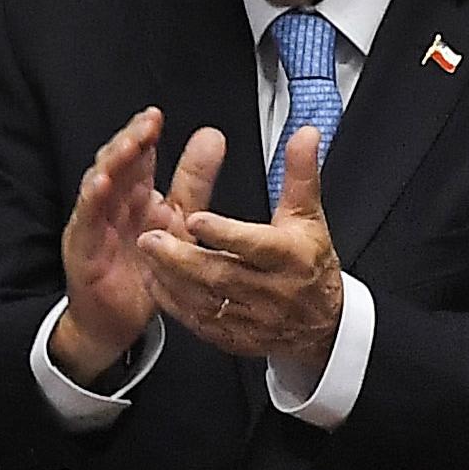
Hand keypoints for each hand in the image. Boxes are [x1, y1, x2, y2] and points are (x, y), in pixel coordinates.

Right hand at [51, 107, 183, 381]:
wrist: (115, 320)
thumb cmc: (143, 271)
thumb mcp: (178, 222)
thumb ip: (193, 181)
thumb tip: (212, 136)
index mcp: (135, 194)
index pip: (137, 155)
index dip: (144, 134)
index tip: (157, 116)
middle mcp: (111, 203)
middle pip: (116, 162)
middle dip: (130, 140)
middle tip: (148, 124)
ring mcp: (93, 222)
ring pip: (98, 183)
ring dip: (111, 163)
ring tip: (129, 146)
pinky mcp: (82, 246)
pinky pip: (86, 218)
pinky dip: (92, 200)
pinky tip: (102, 184)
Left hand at [138, 122, 343, 379]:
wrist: (322, 322)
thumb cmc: (309, 262)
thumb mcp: (308, 216)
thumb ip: (299, 174)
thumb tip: (304, 133)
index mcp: (290, 258)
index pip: (255, 246)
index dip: (225, 233)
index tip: (195, 218)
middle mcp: (271, 291)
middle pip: (221, 275)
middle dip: (182, 258)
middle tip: (150, 237)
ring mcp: (251, 317)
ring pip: (204, 300)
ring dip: (171, 278)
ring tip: (146, 254)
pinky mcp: (234, 336)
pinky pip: (198, 321)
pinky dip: (174, 302)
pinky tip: (155, 280)